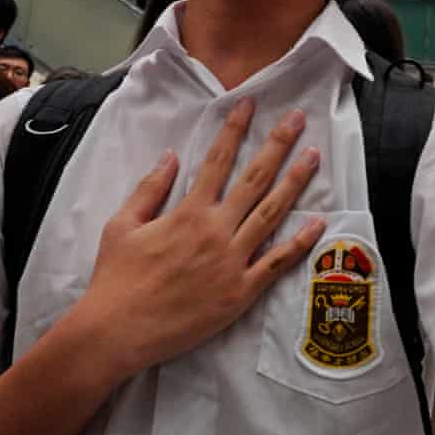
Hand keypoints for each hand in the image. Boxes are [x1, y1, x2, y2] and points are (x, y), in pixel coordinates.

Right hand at [72, 98, 324, 382]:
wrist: (117, 331)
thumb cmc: (116, 278)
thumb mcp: (121, 225)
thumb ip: (149, 188)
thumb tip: (171, 156)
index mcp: (188, 212)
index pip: (217, 160)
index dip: (235, 129)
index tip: (249, 103)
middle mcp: (215, 231)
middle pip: (255, 178)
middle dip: (278, 144)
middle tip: (297, 118)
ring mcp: (232, 261)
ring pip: (272, 213)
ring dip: (295, 182)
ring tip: (313, 156)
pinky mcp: (241, 292)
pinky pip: (277, 263)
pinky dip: (300, 242)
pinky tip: (318, 222)